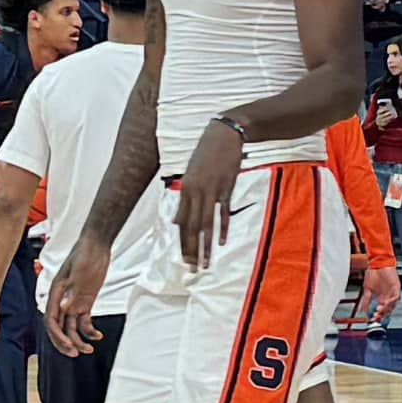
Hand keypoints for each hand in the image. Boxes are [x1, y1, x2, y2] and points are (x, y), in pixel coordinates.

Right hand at [42, 243, 103, 353]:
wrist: (96, 245)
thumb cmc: (85, 255)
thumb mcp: (80, 273)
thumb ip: (73, 291)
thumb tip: (64, 309)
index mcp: (56, 292)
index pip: (51, 320)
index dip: (57, 336)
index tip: (68, 346)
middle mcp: (62, 300)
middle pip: (58, 327)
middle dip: (64, 343)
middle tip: (75, 354)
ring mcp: (73, 301)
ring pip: (70, 328)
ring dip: (77, 340)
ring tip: (88, 350)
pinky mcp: (84, 302)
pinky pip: (83, 322)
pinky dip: (89, 331)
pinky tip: (98, 336)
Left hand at [171, 152, 227, 272]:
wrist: (224, 133)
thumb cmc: (207, 153)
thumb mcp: (191, 174)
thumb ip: (184, 199)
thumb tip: (175, 221)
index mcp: (185, 189)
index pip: (182, 223)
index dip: (182, 243)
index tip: (184, 259)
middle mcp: (195, 192)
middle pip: (192, 227)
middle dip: (192, 250)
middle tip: (193, 269)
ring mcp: (211, 190)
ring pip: (206, 224)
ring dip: (205, 246)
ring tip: (205, 263)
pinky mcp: (226, 187)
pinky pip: (223, 212)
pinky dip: (222, 228)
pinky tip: (221, 242)